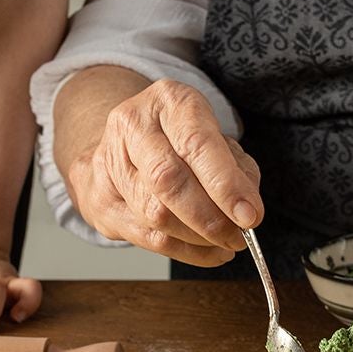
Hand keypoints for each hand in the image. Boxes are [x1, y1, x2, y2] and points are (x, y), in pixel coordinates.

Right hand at [61, 79, 263, 266]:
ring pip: (155, 214)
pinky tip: (207, 251)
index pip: (196, 144)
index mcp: (168, 100)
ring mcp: (110, 162)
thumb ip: (236, 167)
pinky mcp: (102, 199)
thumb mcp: (216, 137)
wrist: (125, 143)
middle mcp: (133, 126)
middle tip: (238, 237)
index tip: (250, 215)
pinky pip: (147, 237)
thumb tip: (245, 210)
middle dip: (210, 218)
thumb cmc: (179, 140)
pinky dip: (185, 251)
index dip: (225, 185)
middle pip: (168, 181)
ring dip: (199, 238)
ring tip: (225, 243)